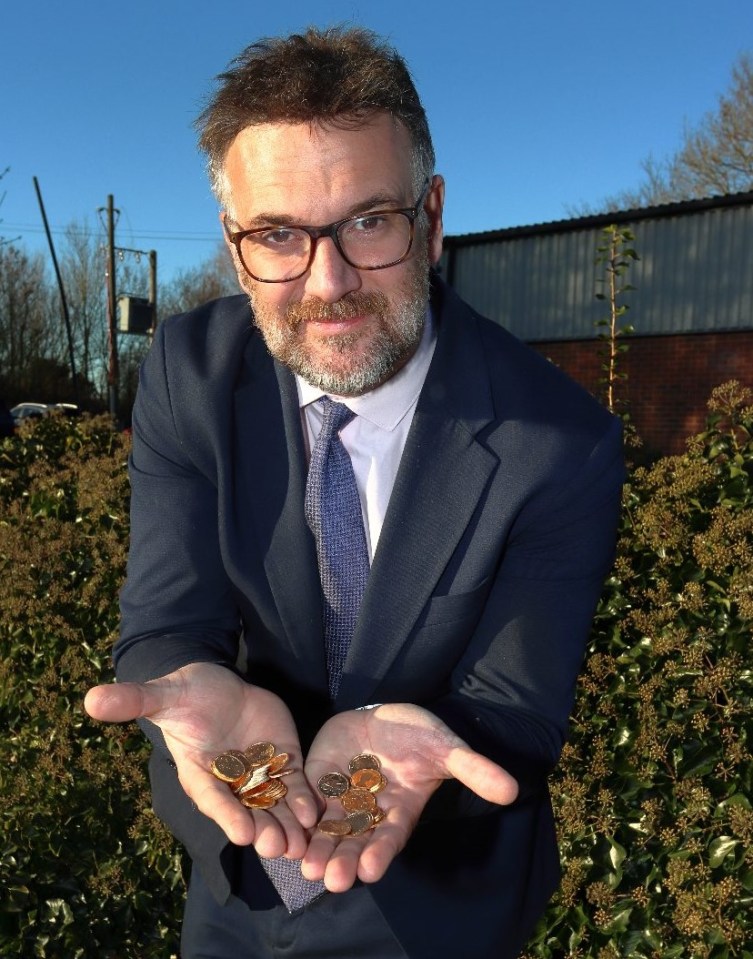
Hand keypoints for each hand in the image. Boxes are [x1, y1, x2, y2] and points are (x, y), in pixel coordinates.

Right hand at [84, 663, 318, 857]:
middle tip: (277, 847)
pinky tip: (313, 811)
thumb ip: (135, 699)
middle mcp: (229, 780)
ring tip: (299, 842)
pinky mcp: (281, 760)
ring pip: (273, 805)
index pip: (212, 798)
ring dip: (286, 825)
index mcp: (199, 772)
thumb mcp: (164, 695)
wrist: (216, 685)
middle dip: (263, 829)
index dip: (227, 815)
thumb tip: (90, 698)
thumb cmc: (186, 693)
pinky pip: (293, 784)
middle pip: (247, 811)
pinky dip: (302, 798)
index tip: (241, 834)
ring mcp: (257, 773)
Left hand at [301, 703, 518, 891]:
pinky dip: (297, 816)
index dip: (380, 852)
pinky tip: (286, 831)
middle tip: (330, 880)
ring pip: (327, 828)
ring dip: (316, 847)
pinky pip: (306, 800)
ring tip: (305, 866)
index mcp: (399, 809)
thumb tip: (512, 789)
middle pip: (354, 841)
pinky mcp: (319, 779)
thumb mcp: (446, 747)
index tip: (369, 869)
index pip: (389, 836)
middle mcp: (368, 811)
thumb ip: (473, 769)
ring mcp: (342, 796)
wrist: (387, 712)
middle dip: (342, 860)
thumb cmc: (420, 734)